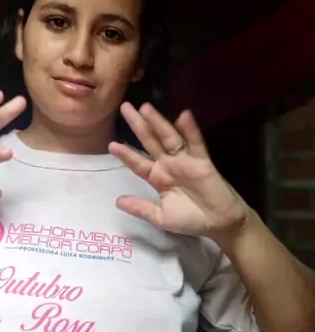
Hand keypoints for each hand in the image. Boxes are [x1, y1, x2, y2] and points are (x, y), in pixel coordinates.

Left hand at [109, 103, 249, 240]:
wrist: (220, 224)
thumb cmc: (191, 220)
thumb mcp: (161, 217)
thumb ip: (141, 208)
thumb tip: (117, 201)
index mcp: (157, 177)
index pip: (138, 162)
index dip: (126, 154)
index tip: (111, 144)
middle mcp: (168, 165)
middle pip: (150, 141)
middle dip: (138, 125)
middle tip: (124, 107)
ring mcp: (185, 161)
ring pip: (169, 138)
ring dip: (158, 122)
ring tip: (145, 107)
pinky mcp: (202, 161)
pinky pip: (195, 143)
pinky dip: (190, 130)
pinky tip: (183, 116)